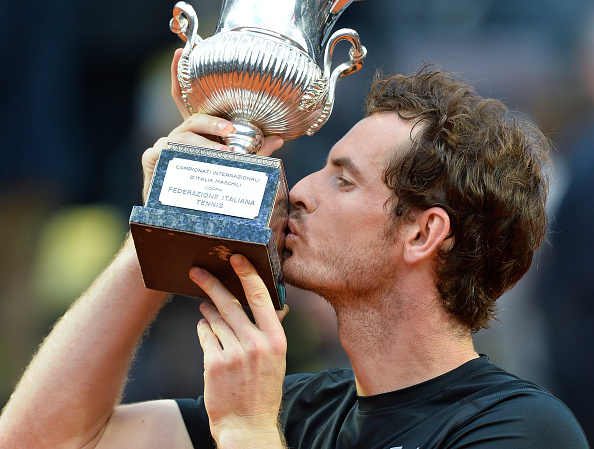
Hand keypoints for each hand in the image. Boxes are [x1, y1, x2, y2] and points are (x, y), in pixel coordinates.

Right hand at [141, 49, 283, 200]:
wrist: (179, 216)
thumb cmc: (208, 187)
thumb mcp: (234, 167)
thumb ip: (254, 152)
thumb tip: (279, 139)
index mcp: (195, 132)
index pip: (185, 98)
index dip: (181, 73)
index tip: (181, 51)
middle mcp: (177, 135)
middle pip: (192, 121)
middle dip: (212, 124)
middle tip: (230, 133)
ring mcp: (163, 146)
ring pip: (183, 139)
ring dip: (206, 147)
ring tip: (224, 156)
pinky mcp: (152, 160)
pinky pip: (169, 156)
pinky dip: (186, 161)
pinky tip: (195, 168)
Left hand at [190, 254, 288, 446]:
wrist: (247, 426)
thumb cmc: (262, 390)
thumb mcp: (276, 359)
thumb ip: (273, 330)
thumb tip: (279, 306)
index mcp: (276, 340)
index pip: (261, 298)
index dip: (247, 274)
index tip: (236, 258)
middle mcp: (256, 344)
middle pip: (229, 303)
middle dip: (210, 283)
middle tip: (197, 271)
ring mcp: (234, 354)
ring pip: (213, 319)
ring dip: (206, 310)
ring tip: (205, 307)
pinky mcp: (214, 364)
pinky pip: (204, 335)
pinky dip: (203, 329)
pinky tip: (206, 330)